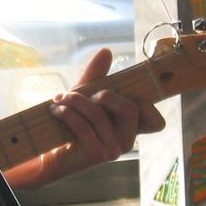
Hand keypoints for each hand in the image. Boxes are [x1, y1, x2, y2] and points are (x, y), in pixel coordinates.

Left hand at [25, 48, 165, 186]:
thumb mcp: (84, 96)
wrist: (48, 153)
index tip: (118, 93)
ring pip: (101, 116)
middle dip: (104, 95)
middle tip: (80, 93)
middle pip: (131, 109)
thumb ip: (97, 76)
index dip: (147, 105)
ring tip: (59, 98)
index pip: (156, 121)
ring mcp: (114, 150)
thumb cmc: (70, 124)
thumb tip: (107, 51)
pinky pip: (84, 127)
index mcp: (130, 127)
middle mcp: (127, 140)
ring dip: (76, 101)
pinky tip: (56, 110)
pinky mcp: (97, 155)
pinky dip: (67, 114)